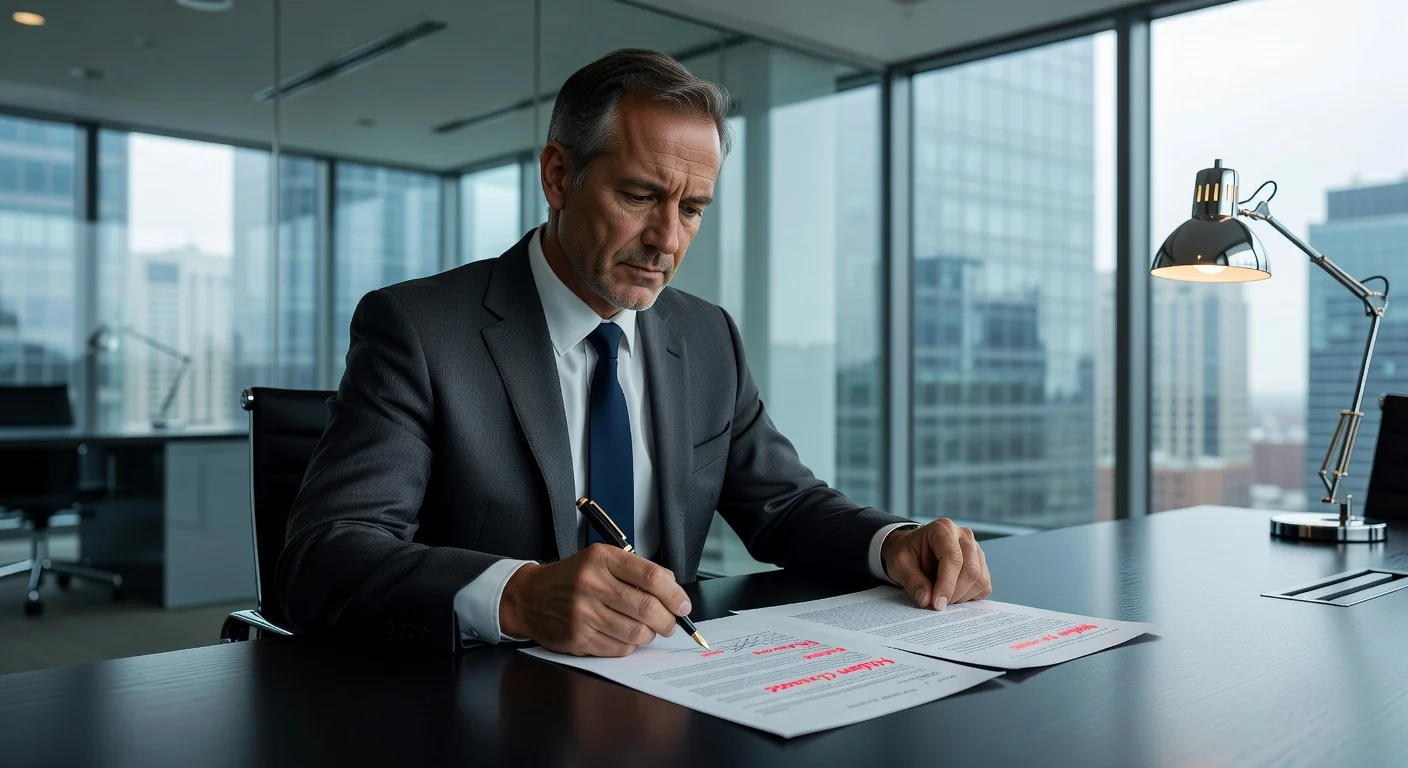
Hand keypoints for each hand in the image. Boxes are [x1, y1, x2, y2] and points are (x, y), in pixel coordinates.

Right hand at [499, 544, 691, 656]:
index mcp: (601, 559)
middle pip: (647, 608)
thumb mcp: (600, 559)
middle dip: (668, 620)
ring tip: (647, 628)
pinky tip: (623, 635)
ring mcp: (584, 613)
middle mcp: (592, 584)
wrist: (530, 597)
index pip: (651, 576)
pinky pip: (620, 648)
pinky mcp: (579, 637)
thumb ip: (636, 570)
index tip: (683, 605)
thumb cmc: (572, 578)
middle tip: (671, 622)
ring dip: (650, 634)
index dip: (674, 594)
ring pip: (637, 632)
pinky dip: (630, 645)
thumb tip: (672, 588)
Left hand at [880, 519, 990, 610]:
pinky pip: (984, 586)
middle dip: (954, 593)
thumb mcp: (899, 565)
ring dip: (962, 596)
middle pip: (971, 570)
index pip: (953, 559)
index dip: (946, 585)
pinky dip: (970, 596)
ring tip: (941, 596)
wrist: (912, 549)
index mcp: (943, 529)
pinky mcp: (981, 564)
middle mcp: (964, 536)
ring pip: (980, 580)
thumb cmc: (907, 554)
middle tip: (936, 603)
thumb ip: (912, 581)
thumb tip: (926, 600)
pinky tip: (952, 593)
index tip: (937, 604)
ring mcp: (976, 549)